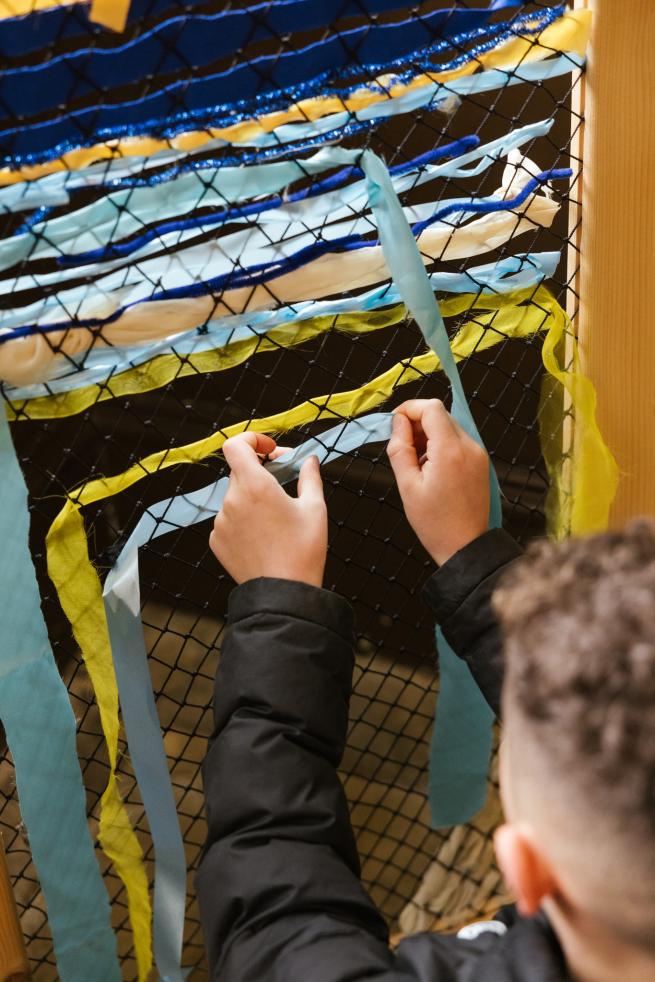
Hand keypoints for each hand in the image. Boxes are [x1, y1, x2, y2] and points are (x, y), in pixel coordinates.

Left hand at [209, 432, 327, 586]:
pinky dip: (243, 519)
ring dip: (252, 498)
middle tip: (283, 482)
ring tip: (276, 519)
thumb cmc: (303, 550)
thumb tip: (310, 460)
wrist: (283, 594)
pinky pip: (228, 519)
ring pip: (235, 496)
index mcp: (255, 486)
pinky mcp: (217, 541)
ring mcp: (221, 522)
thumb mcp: (315, 509)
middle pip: (239, 471)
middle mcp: (232, 500)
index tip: (270, 451)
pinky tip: (264, 536)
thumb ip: (310, 477)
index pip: (236, 445)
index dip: (252, 440)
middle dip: (260, 471)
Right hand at [387, 399, 489, 565]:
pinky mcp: (481, 462)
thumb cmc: (434, 522)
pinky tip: (431, 468)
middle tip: (403, 447)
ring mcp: (478, 454)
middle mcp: (469, 447)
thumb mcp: (407, 486)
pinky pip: (458, 441)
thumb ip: (400, 449)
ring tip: (417, 463)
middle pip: (440, 415)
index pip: (431, 408)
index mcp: (450, 451)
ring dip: (429, 435)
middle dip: (417, 423)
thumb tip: (397, 423)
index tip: (395, 424)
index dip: (409, 409)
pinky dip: (441, 445)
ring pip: (449, 427)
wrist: (465, 546)